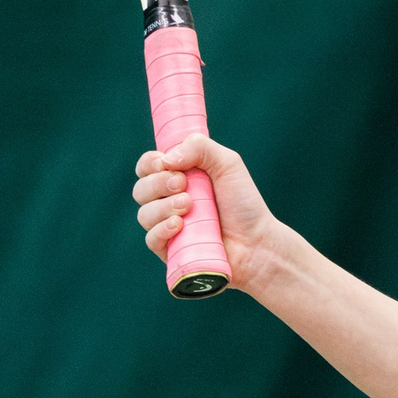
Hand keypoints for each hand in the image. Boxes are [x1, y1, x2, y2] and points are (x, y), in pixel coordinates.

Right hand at [132, 135, 279, 286]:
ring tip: (189, 205)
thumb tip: (166, 159)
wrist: (257, 240)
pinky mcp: (170, 250)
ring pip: (144, 214)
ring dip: (163, 206)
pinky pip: (151, 239)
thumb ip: (200, 147)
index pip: (147, 167)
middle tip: (183, 184)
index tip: (164, 163)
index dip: (149, 163)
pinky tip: (179, 225)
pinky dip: (161, 229)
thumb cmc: (243, 202)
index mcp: (178, 178)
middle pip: (140, 189)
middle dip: (158, 183)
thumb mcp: (227, 164)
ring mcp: (167, 226)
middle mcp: (168, 201)